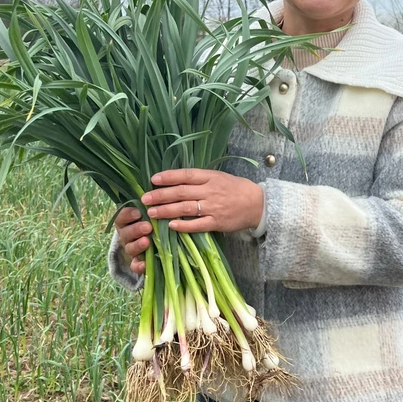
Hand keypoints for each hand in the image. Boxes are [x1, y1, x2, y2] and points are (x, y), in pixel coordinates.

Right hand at [114, 205, 152, 275]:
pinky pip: (135, 265)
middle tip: (147, 227)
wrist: (153, 235)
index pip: (121, 216)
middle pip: (126, 233)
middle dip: (136, 230)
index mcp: (125, 220)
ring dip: (137, 245)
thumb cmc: (151, 216)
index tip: (138, 212)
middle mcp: (126, 234)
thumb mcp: (149, 208)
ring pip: (130, 248)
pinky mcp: (136, 261)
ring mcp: (130, 248)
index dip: (128, 215)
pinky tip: (144, 265)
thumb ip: (150, 201)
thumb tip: (153, 188)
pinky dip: (138, 266)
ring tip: (147, 241)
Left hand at [141, 169, 263, 233]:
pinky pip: (197, 224)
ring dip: (166, 210)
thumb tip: (175, 180)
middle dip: (160, 195)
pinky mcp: (217, 222)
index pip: (186, 175)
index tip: (153, 179)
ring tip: (151, 212)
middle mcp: (210, 191)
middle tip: (145, 199)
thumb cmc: (236, 188)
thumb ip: (199, 179)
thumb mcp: (219, 177)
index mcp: (210, 177)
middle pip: (181, 192)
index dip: (168, 177)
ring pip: (185, 208)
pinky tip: (171, 226)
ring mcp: (213, 207)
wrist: (257, 204)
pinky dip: (183, 225)